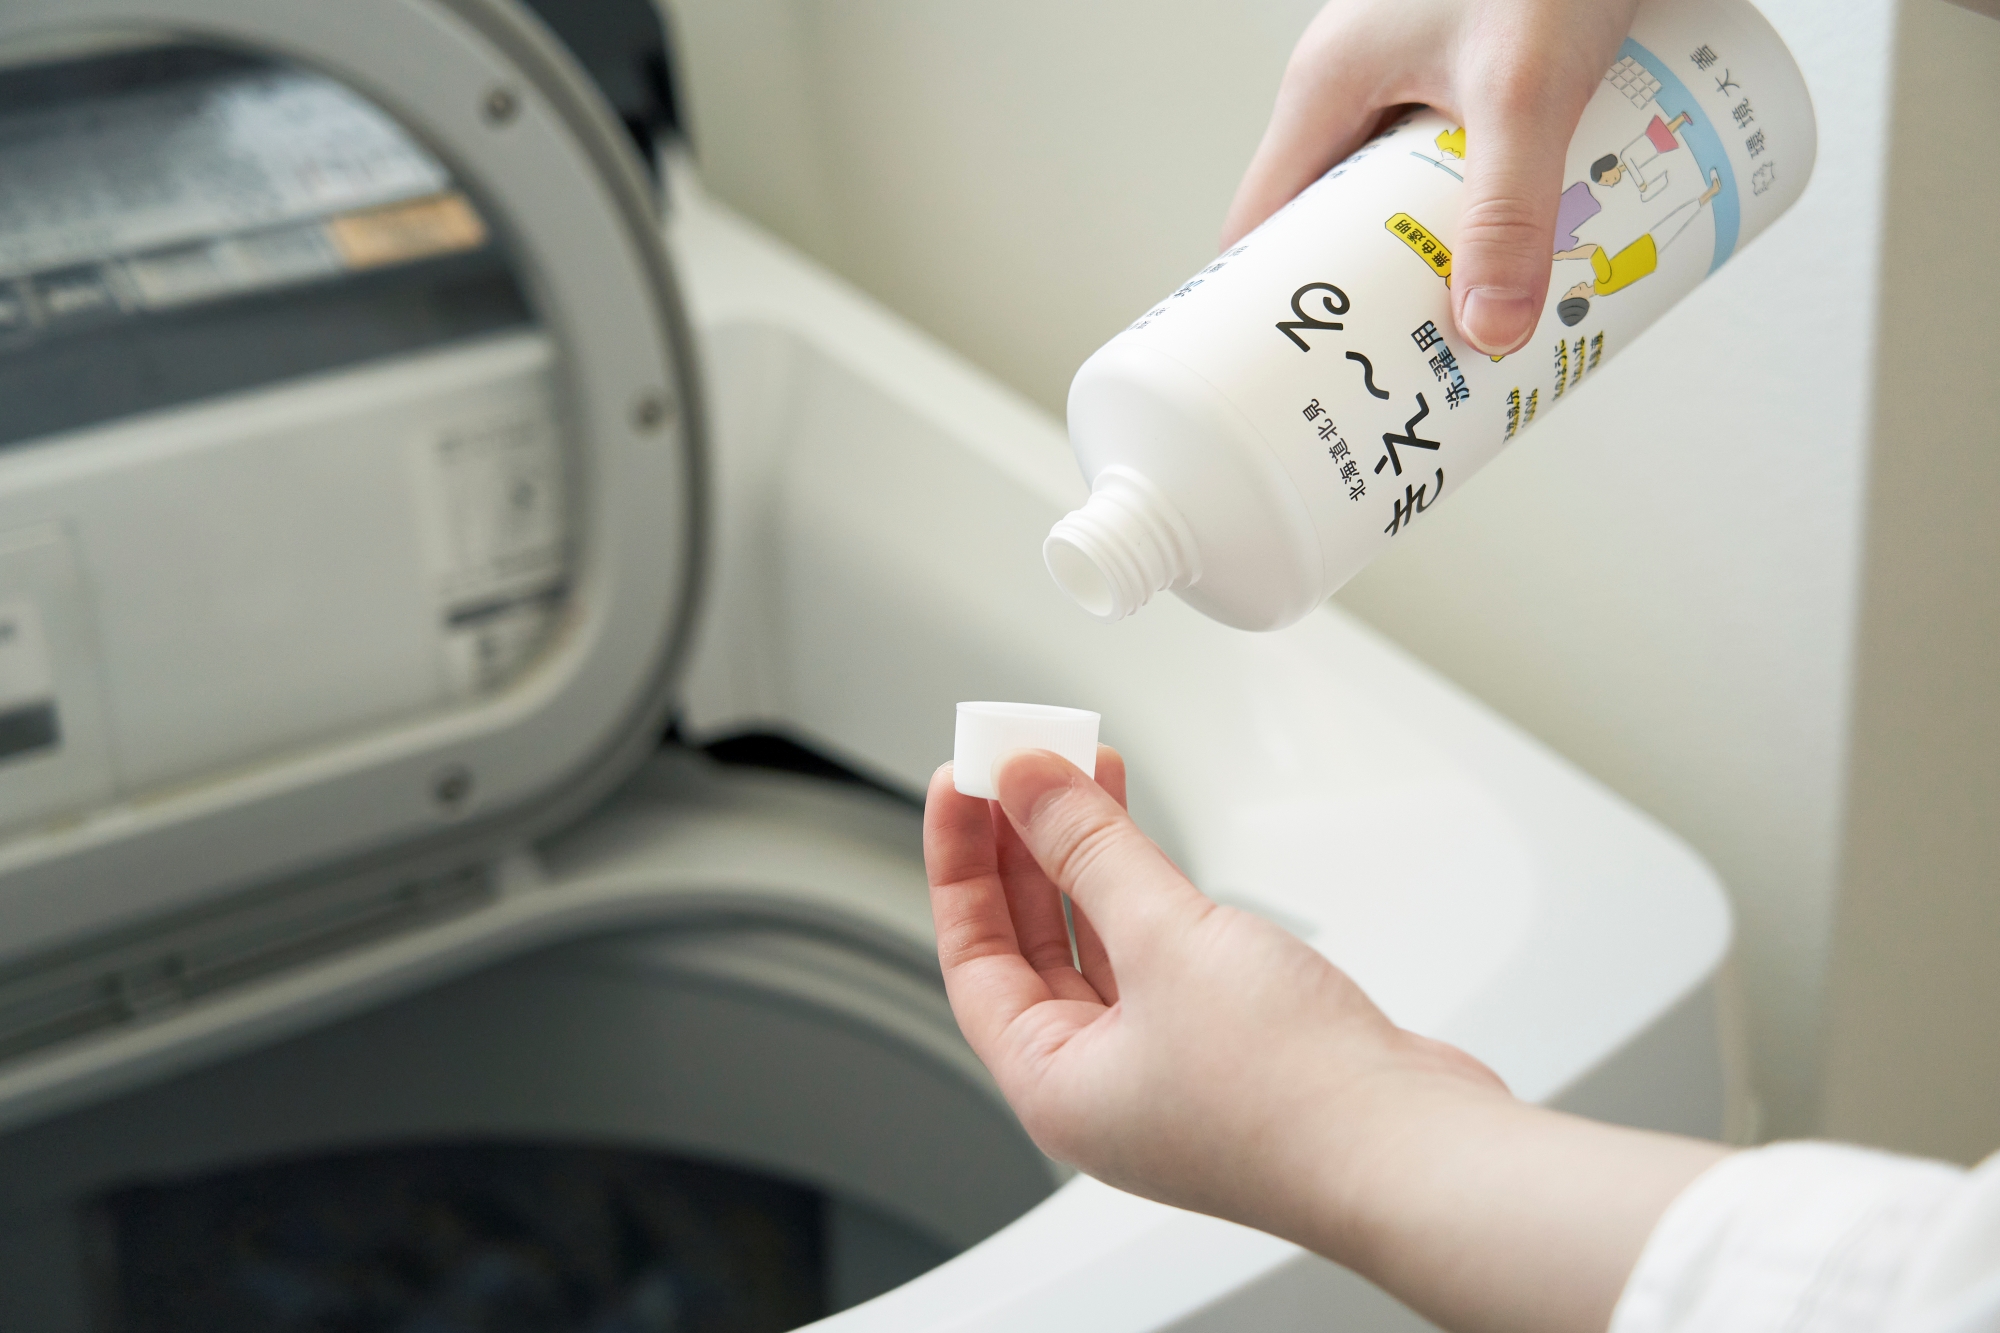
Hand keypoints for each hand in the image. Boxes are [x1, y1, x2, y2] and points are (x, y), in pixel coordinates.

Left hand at [925, 748, 1728, 1332]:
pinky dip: (1146, 893)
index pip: (972, 953)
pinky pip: (1160, 956)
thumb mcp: (1166, 940)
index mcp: (1053, 1085)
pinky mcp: (1229, 1048)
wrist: (1416, 1154)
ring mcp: (1167, 1069)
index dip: (959, 860)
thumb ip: (1091, 851)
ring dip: (1088, 859)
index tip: (964, 781)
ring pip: (1098, 944)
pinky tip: (1146, 842)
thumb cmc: (1293, 1096)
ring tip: (1087, 776)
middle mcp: (1101, 1085)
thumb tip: (1027, 786)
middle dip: (1024, 848)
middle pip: (1031, 945)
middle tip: (1024, 766)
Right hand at [1220, 0, 1641, 354]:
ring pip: (1406, 196)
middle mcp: (1362, 82)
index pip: (1258, 225)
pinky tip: (1536, 253)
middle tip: (1404, 369)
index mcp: (1327, 86)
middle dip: (1371, 299)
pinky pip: (1461, 162)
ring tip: (1479, 331)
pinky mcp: (1479, 67)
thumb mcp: (1526, 86)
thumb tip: (1490, 333)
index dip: (1263, 308)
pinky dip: (1485, 215)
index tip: (1284, 381)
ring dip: (1438, 260)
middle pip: (1337, 222)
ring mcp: (1419, 73)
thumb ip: (1509, 209)